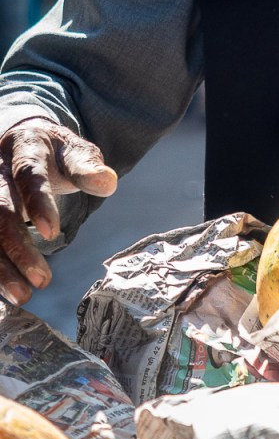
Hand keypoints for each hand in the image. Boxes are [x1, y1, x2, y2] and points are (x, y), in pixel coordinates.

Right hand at [0, 120, 116, 303]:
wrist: (22, 143)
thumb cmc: (53, 154)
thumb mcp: (72, 151)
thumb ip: (87, 167)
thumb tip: (108, 182)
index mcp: (24, 148)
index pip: (28, 175)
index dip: (37, 204)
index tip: (52, 233)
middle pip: (1, 211)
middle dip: (19, 248)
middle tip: (42, 280)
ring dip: (1, 267)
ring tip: (23, 296)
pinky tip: (7, 291)